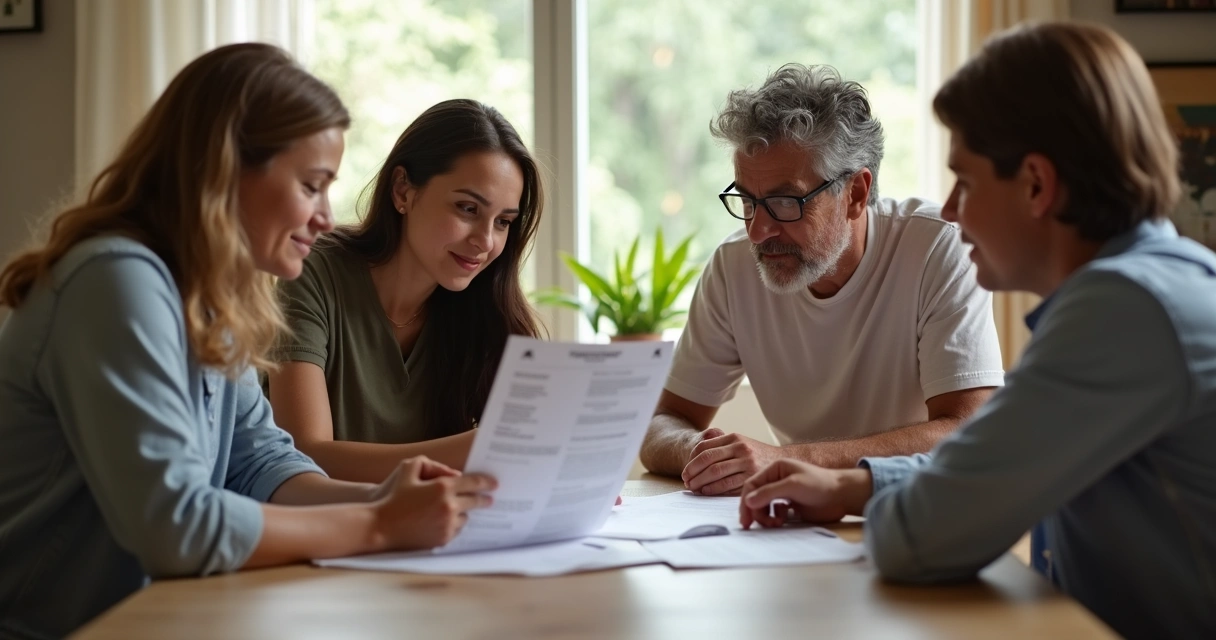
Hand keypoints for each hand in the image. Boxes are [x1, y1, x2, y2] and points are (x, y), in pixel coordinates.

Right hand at [371, 456, 496, 549]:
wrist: (380, 526)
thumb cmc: (394, 496)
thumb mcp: (408, 468)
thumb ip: (432, 464)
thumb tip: (454, 474)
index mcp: (442, 487)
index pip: (473, 483)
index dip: (486, 482)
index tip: (494, 484)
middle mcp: (449, 507)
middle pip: (475, 501)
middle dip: (483, 499)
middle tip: (489, 499)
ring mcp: (447, 525)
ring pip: (466, 517)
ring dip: (464, 513)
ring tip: (457, 510)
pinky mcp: (442, 539)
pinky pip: (456, 530)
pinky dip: (454, 525)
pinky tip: (447, 521)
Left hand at [681, 429, 782, 495]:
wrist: (784, 462)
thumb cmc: (757, 455)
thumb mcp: (741, 443)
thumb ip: (722, 445)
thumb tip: (695, 454)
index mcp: (734, 438)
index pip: (704, 447)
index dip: (691, 460)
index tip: (686, 471)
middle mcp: (740, 448)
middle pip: (707, 459)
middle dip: (692, 471)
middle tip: (685, 481)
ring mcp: (747, 462)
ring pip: (715, 472)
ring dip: (699, 481)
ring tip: (692, 487)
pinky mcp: (752, 476)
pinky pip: (727, 484)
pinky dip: (713, 488)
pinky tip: (705, 491)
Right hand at [738, 459, 872, 529]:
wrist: (842, 496)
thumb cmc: (819, 485)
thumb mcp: (792, 486)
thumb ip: (769, 493)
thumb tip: (748, 502)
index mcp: (775, 469)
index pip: (752, 485)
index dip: (746, 501)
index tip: (745, 519)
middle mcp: (777, 480)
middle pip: (755, 497)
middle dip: (755, 512)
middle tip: (756, 526)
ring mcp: (783, 494)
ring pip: (764, 507)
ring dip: (765, 517)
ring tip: (776, 523)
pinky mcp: (790, 506)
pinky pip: (774, 513)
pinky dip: (775, 518)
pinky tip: (783, 520)